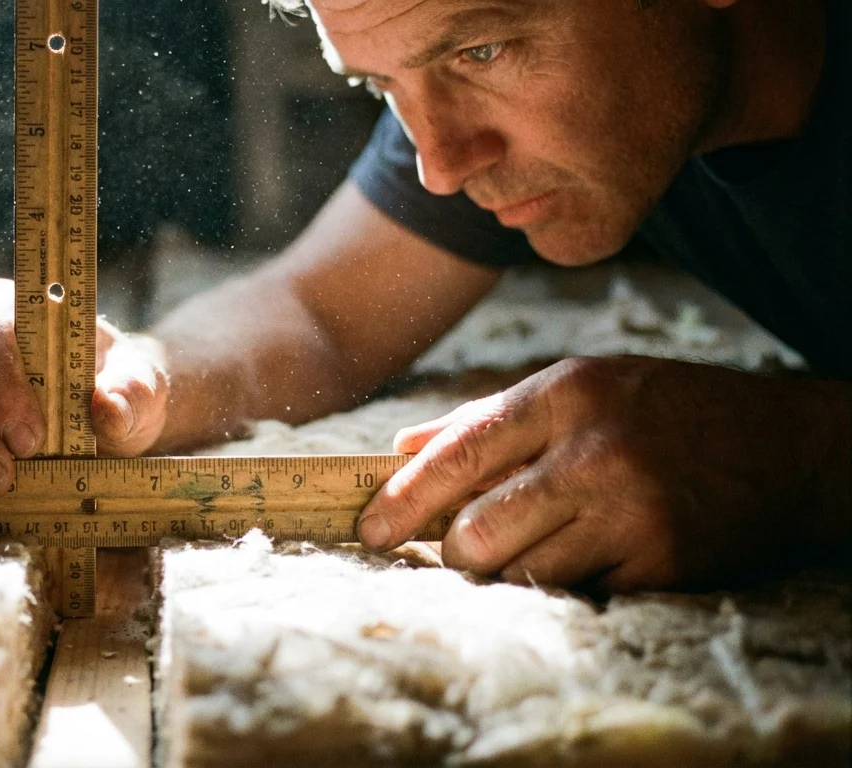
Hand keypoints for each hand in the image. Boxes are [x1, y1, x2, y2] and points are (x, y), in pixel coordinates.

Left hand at [357, 356, 849, 590]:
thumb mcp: (582, 388)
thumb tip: (400, 446)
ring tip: (537, 545)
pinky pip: (577, 593)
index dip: (402, 500)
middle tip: (463, 547)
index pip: (457, 454)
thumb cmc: (667, 411)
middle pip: (477, 531)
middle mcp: (593, 451)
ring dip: (511, 572)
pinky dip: (570, 583)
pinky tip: (596, 554)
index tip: (369, 530)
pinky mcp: (661, 561)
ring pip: (521, 573)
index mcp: (563, 394)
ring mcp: (629, 510)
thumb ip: (486, 418)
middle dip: (456, 551)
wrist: (790, 448)